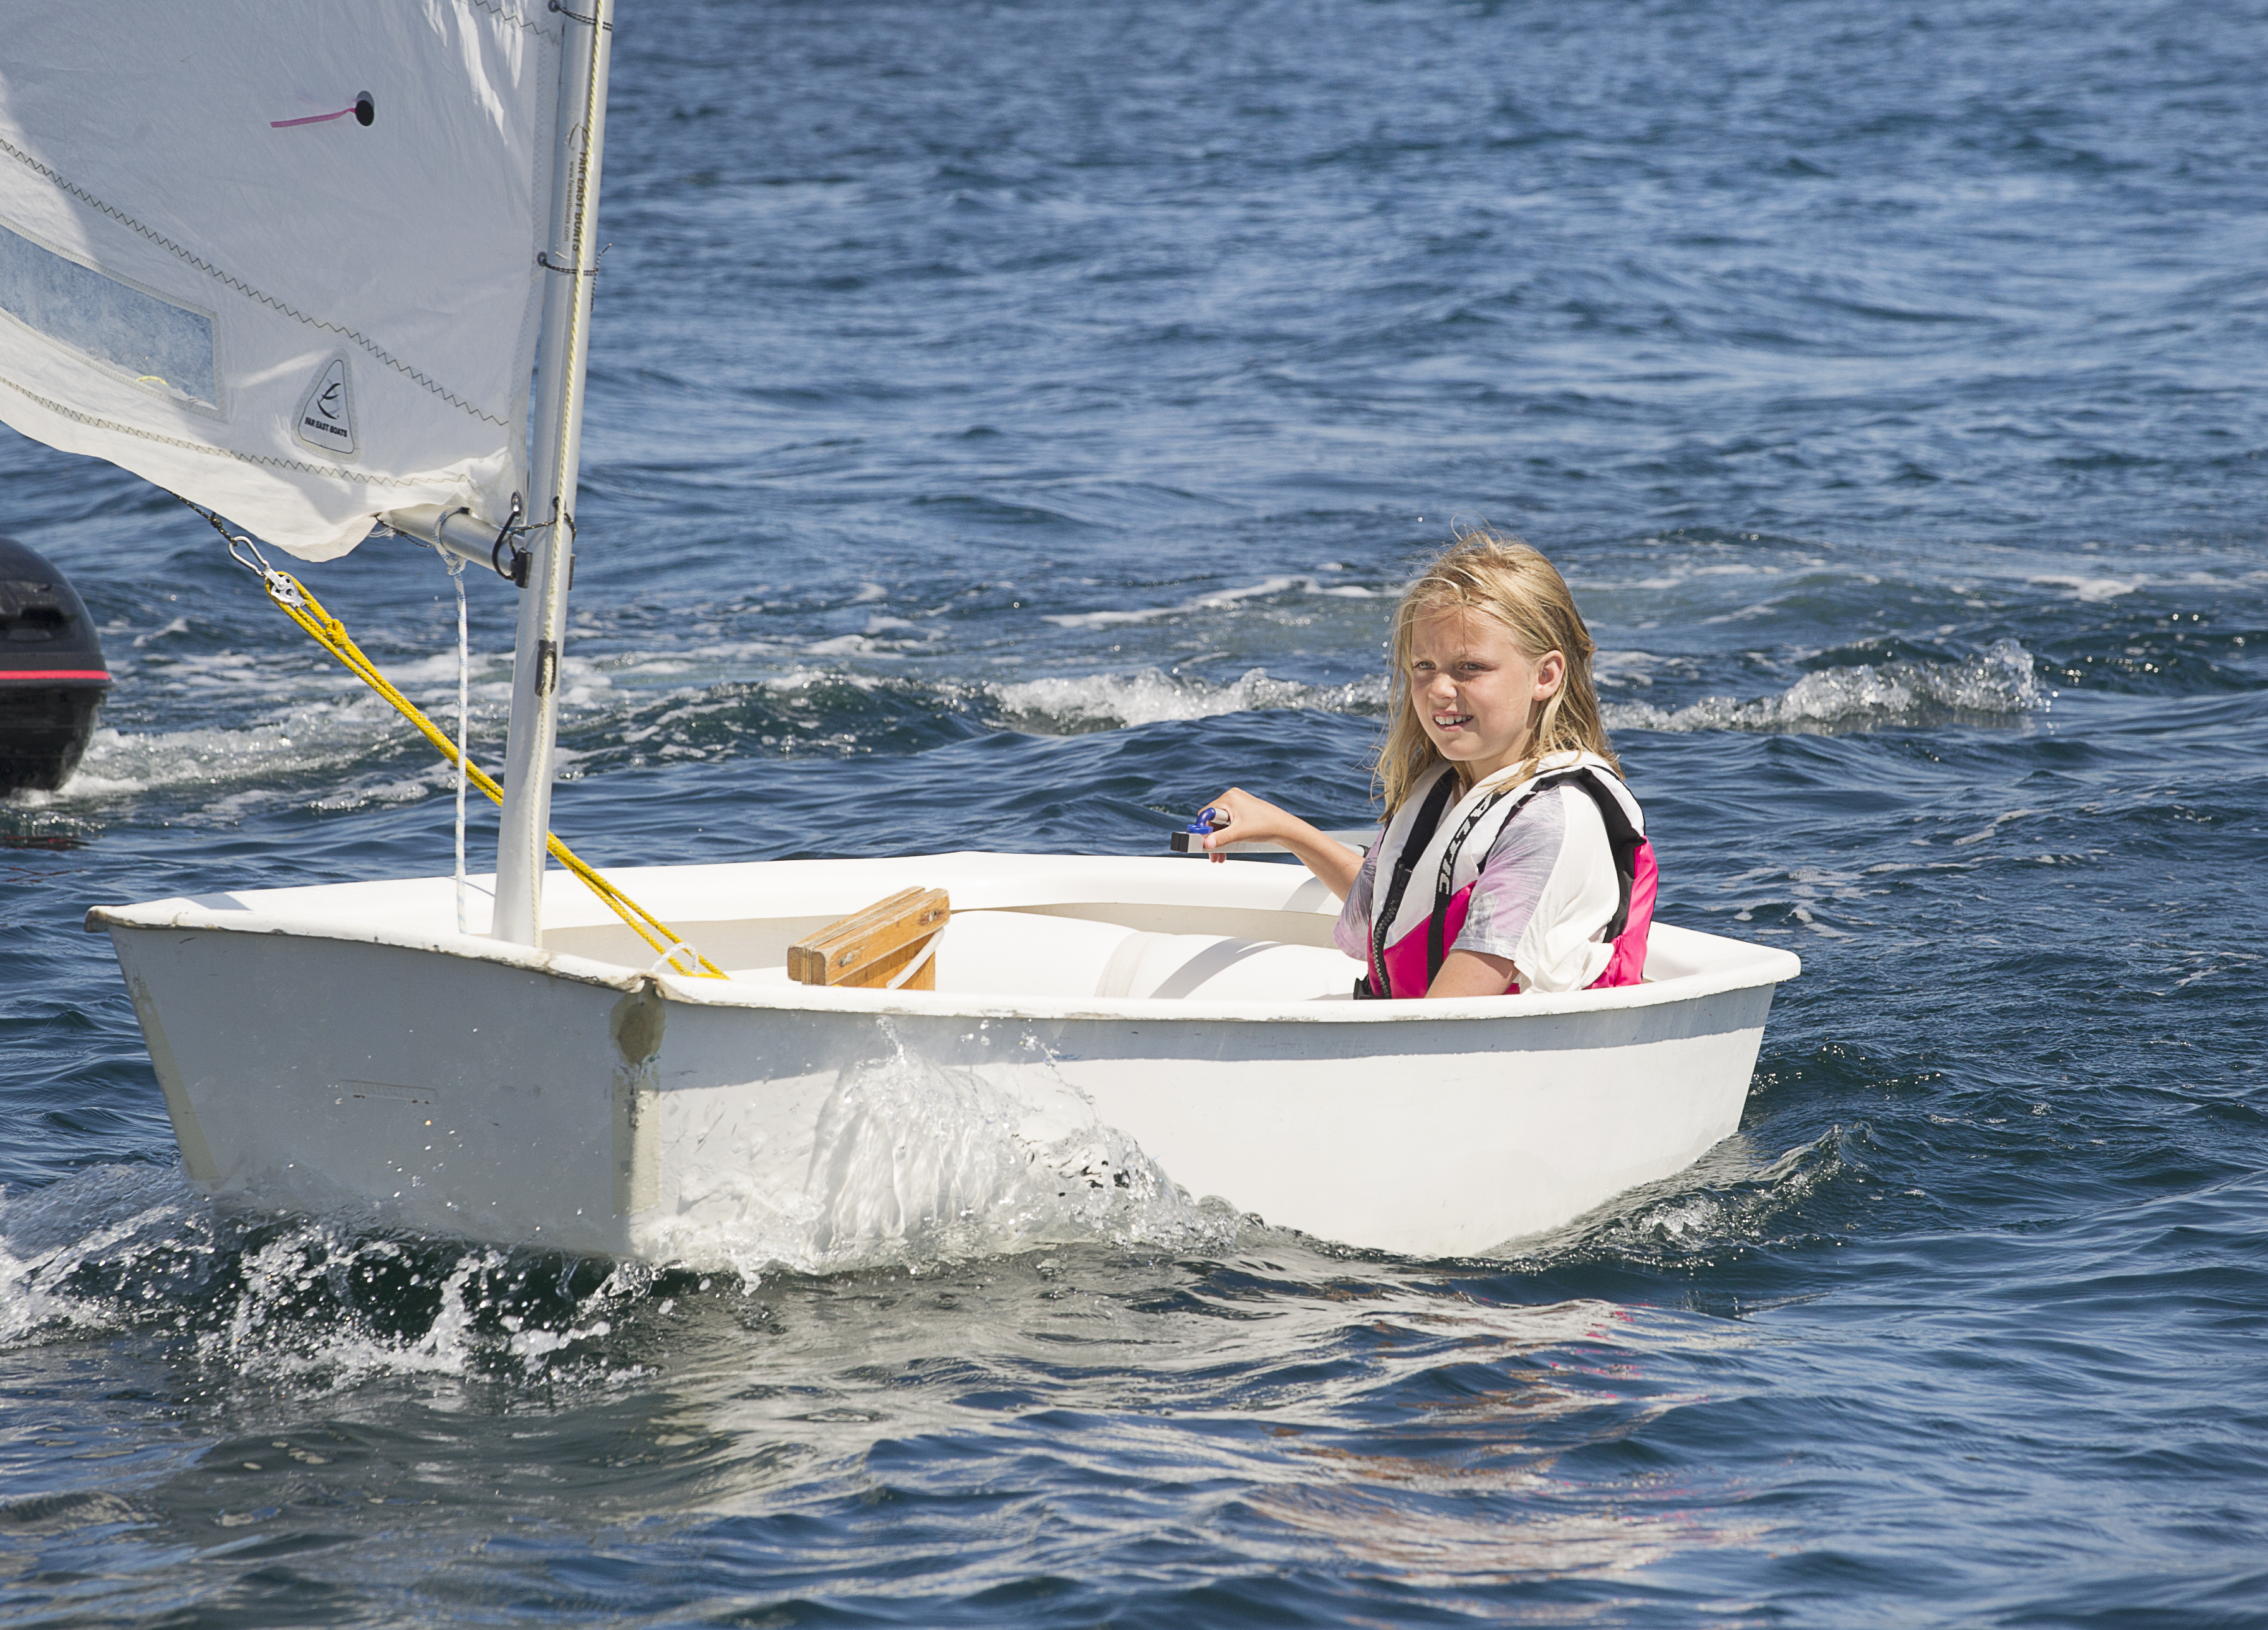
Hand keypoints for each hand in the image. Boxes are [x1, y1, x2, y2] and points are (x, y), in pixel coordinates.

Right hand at [1192, 788, 1365, 899]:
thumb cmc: (1266, 826)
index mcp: (1229, 798)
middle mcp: (1232, 798)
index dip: (1203, 829)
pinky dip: (1227, 837)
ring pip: (1220, 825)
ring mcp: (1238, 805)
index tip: (1200, 843)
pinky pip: (1229, 825)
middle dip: (1212, 839)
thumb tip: (1205, 844)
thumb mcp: (1239, 834)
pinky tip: (1227, 850)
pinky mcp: (1243, 812)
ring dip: (1219, 841)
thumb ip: (1220, 839)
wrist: (1285, 828)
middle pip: (1212, 820)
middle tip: (1212, 854)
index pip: (1206, 814)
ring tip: (1219, 857)